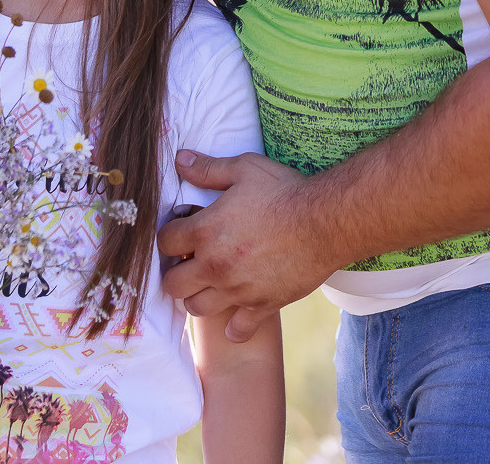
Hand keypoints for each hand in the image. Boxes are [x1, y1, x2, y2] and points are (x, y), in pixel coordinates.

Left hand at [157, 150, 336, 342]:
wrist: (326, 222)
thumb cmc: (285, 192)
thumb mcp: (245, 169)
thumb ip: (209, 168)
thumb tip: (180, 159)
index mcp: (205, 231)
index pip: (164, 243)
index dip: (170, 237)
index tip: (183, 234)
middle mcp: (214, 265)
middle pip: (172, 284)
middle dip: (177, 273)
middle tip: (192, 263)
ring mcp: (236, 289)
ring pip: (196, 308)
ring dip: (199, 297)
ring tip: (212, 284)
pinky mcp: (261, 305)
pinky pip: (236, 330)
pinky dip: (234, 326)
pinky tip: (239, 311)